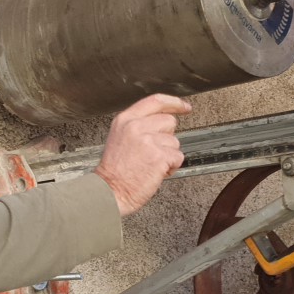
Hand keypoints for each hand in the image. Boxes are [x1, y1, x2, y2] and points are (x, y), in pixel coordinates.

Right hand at [96, 94, 189, 216]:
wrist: (109, 191)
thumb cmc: (114, 171)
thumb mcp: (119, 137)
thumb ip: (138, 126)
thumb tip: (162, 123)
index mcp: (125, 120)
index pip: (156, 101)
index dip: (174, 103)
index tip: (184, 107)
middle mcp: (136, 127)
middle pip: (169, 122)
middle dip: (167, 138)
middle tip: (153, 151)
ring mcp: (148, 141)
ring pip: (175, 142)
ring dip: (168, 155)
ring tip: (150, 164)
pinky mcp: (159, 156)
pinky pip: (177, 157)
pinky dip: (171, 167)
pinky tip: (155, 172)